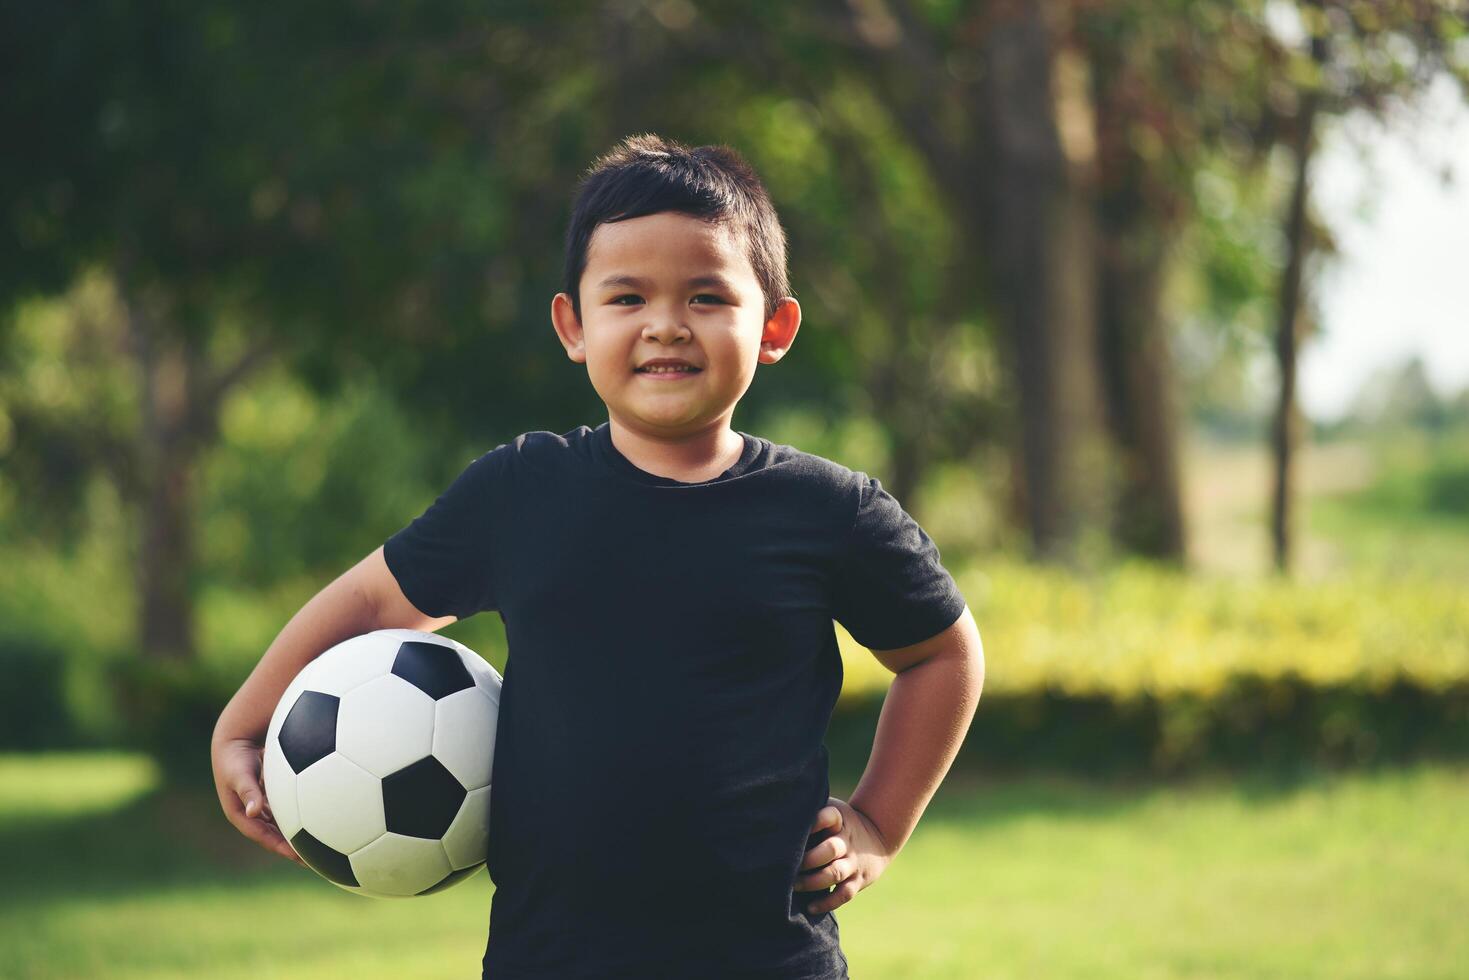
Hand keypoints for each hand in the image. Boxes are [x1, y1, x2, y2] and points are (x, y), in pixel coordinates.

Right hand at [211, 735, 305, 866]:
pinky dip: (298, 816)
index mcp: (240, 813)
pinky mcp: (269, 794)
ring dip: (297, 835)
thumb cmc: (235, 755)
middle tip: (313, 860)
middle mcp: (251, 812)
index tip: (298, 857)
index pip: (262, 836)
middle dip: (291, 848)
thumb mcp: (239, 774)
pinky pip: (285, 810)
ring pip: (280, 825)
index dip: (280, 847)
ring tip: (318, 847)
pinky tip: (318, 819)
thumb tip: (253, 811)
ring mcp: (260, 804)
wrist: (235, 738)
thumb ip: (248, 790)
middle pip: (273, 835)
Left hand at [794, 796, 894, 914]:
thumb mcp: (831, 808)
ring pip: (835, 873)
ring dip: (812, 882)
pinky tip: (810, 907)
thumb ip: (811, 811)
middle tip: (788, 866)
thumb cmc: (840, 823)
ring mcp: (853, 862)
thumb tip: (776, 814)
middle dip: (808, 859)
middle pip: (831, 849)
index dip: (815, 822)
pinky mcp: (857, 881)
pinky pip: (844, 895)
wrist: (878, 835)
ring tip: (793, 885)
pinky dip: (827, 903)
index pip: (829, 817)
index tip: (795, 829)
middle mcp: (847, 841)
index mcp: (839, 819)